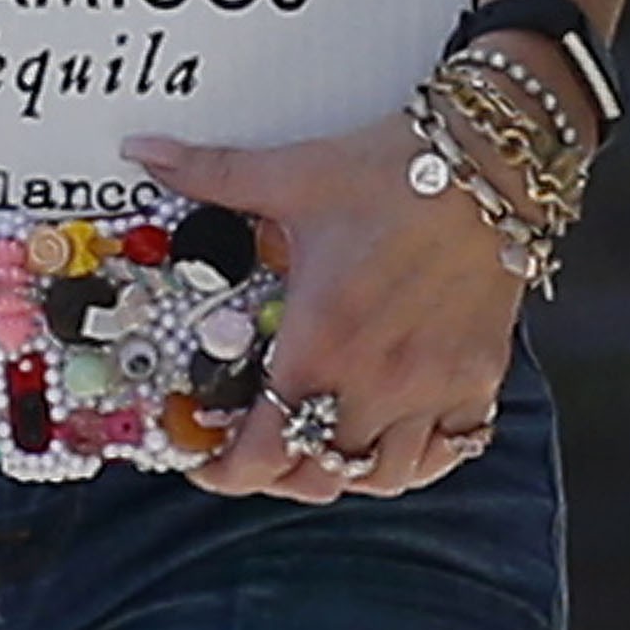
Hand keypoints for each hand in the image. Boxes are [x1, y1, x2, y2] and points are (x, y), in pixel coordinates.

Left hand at [122, 114, 521, 501]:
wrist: (486, 161)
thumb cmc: (387, 169)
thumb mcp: (290, 174)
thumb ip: (210, 174)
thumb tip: (143, 152)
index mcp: (322, 342)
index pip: (264, 454)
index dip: (225, 471)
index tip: (205, 458)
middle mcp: (377, 382)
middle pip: (319, 478)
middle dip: (279, 473)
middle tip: (257, 445)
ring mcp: (434, 388)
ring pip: (384, 478)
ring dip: (344, 470)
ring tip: (319, 440)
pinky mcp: (479, 379)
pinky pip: (447, 452)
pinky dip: (415, 458)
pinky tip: (393, 433)